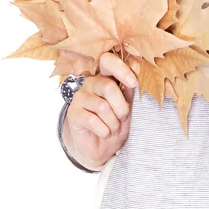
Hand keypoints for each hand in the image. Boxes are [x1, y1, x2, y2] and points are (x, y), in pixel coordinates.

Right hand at [64, 52, 137, 168]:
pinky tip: (105, 133)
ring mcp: (79, 97)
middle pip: (108, 87)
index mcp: (105, 76)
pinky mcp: (73, 113)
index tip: (133, 83)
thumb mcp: (127, 105)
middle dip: (121, 107)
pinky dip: (104, 131)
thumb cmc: (117, 122)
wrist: (103, 147)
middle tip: (123, 118)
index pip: (108, 61)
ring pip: (102, 106)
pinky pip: (92, 120)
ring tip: (114, 128)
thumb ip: (129, 88)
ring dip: (113, 122)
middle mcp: (90, 83)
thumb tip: (135, 67)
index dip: (121, 69)